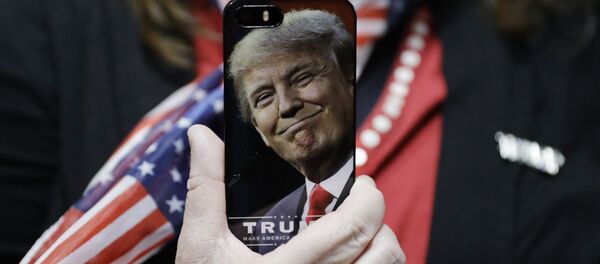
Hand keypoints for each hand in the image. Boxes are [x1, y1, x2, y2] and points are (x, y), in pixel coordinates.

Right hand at [176, 125, 404, 263]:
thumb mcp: (202, 247)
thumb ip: (207, 190)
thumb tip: (202, 135)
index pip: (353, 229)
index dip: (368, 200)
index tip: (361, 184)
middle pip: (383, 253)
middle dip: (379, 219)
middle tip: (362, 202)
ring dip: (382, 247)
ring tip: (360, 233)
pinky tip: (353, 260)